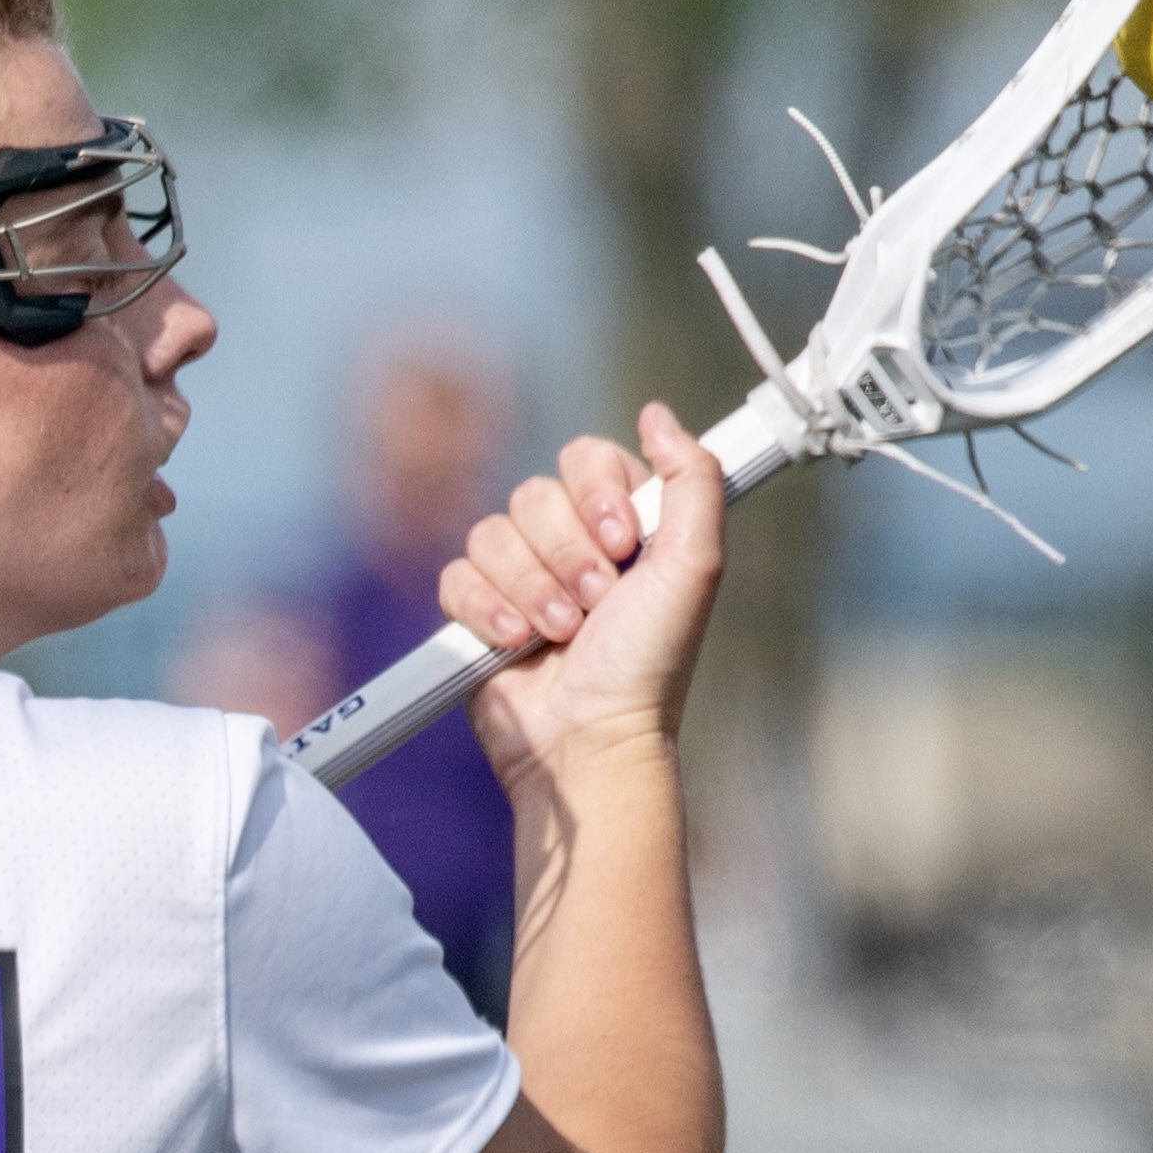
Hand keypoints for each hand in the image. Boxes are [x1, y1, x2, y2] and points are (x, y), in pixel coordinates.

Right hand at [431, 406, 726, 800]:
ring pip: (492, 534)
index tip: (625, 542)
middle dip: (567, 554)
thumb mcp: (696, 565)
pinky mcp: (477, 611)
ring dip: (531, 589)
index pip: (587, 457)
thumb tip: (656, 413)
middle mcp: (571, 543)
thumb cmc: (649, 663)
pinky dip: (486, 610)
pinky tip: (514, 642)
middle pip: (534, 494)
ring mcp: (521, 576)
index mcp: (623, 523)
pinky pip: (456, 576)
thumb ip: (693, 479)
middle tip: (596, 604)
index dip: (597, 494)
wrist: (590, 738)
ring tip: (561, 634)